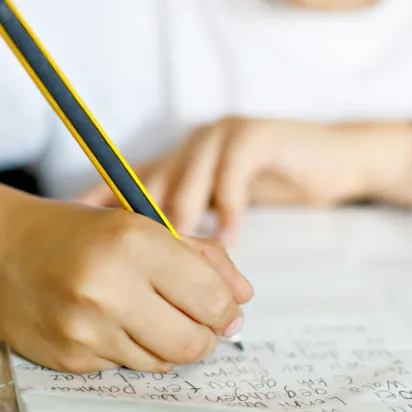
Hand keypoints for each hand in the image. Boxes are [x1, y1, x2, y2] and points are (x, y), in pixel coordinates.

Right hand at [0, 199, 253, 373]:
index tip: (221, 307)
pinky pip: (125, 368)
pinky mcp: (68, 359)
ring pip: (162, 362)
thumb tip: (243, 300)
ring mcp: (85, 329)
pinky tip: (108, 325)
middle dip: (204, 337)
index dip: (226, 309)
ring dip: (166, 345)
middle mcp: (108, 289)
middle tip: (194, 322)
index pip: (212, 300)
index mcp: (134, 244)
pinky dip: (129, 351)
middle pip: (193, 343)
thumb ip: (203, 258)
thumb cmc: (80, 235)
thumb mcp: (143, 226)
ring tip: (144, 316)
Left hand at [76, 119, 401, 244]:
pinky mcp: (256, 137)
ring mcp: (222, 137)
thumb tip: (151, 274)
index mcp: (178, 162)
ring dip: (184, 223)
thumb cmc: (276, 187)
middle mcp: (191, 145)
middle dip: (143, 228)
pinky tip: (231, 241)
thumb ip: (190, 230)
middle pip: (154, 184)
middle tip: (132, 266)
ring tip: (177, 260)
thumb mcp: (224, 208)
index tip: (76, 236)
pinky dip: (230, 211)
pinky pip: (234, 178)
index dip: (101, 206)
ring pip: (189, 181)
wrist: (335, 160)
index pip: (128, 184)